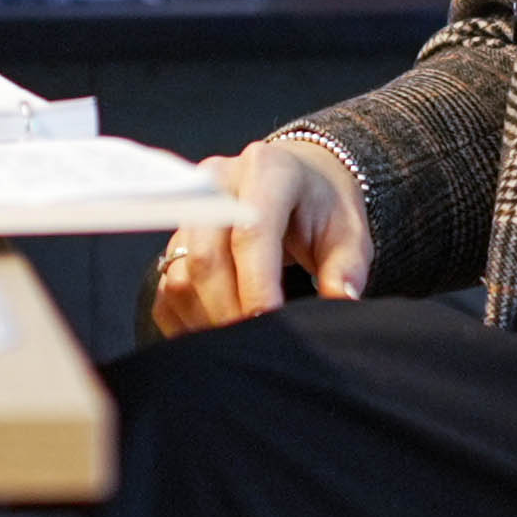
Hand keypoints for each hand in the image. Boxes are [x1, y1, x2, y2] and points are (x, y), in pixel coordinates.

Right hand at [148, 137, 369, 334]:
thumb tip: (341, 301)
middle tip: (255, 344)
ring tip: (239, 344)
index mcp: (267, 171)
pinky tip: (216, 336)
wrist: (297, 183)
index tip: (272, 322)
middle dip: (228, 310)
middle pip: (206, 255)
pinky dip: (187, 319)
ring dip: (206, 318)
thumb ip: (346, 268)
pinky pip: (166, 286)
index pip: (251, 231)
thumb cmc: (323, 210)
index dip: (257, 284)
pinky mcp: (175, 237)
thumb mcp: (349, 232)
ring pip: (180, 273)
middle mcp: (218, 183)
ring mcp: (190, 210)